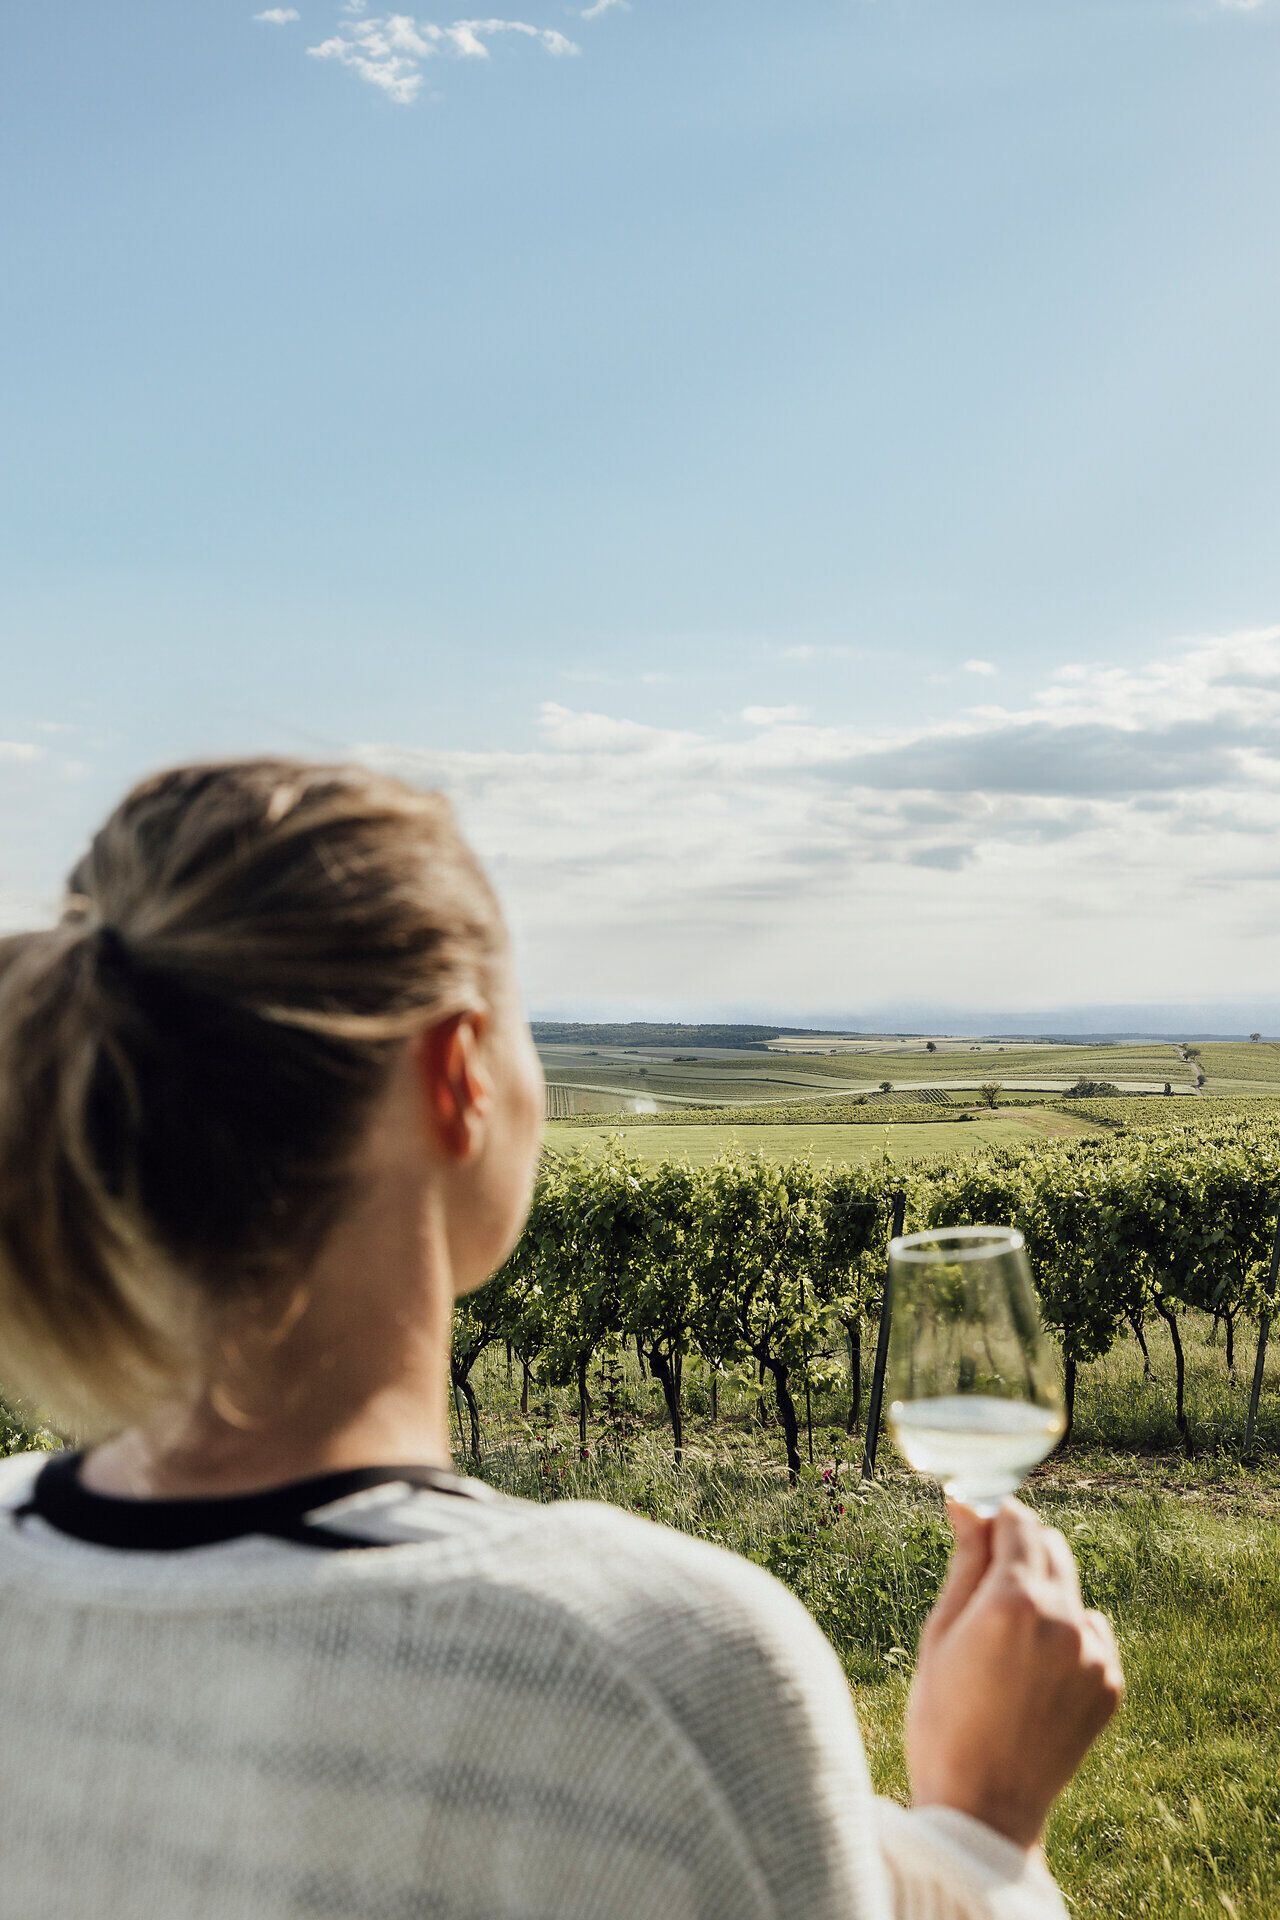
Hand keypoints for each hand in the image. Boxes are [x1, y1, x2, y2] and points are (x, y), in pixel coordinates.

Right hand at [905, 1499, 1123, 1849]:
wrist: (984, 1807)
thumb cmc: (943, 1718)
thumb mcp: (940, 1632)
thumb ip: (965, 1560)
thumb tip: (966, 1500)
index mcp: (1014, 1601)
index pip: (1018, 1521)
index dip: (993, 1515)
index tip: (975, 1522)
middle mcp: (1064, 1620)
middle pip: (1051, 1546)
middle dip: (1019, 1549)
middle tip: (985, 1584)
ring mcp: (1094, 1655)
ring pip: (1072, 1589)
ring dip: (1044, 1592)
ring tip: (1007, 1640)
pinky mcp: (1111, 1684)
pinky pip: (1092, 1632)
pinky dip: (1067, 1634)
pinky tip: (1033, 1671)